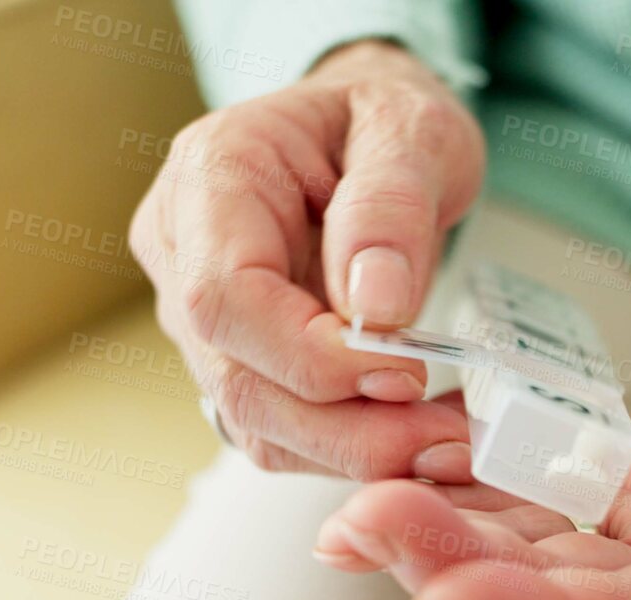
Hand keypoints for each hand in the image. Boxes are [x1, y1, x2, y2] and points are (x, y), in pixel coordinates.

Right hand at [131, 40, 485, 480]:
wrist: (368, 129)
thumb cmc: (381, 118)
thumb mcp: (411, 130)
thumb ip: (391, 207)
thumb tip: (375, 308)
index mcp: (209, 176)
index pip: (225, 297)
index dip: (309, 355)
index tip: (405, 369)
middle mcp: (183, 252)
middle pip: (236, 378)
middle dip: (344, 426)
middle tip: (445, 437)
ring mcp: (202, 318)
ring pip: (256, 422)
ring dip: (353, 450)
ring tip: (447, 442)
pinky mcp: (240, 361)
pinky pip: (282, 431)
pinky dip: (350, 448)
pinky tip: (418, 435)